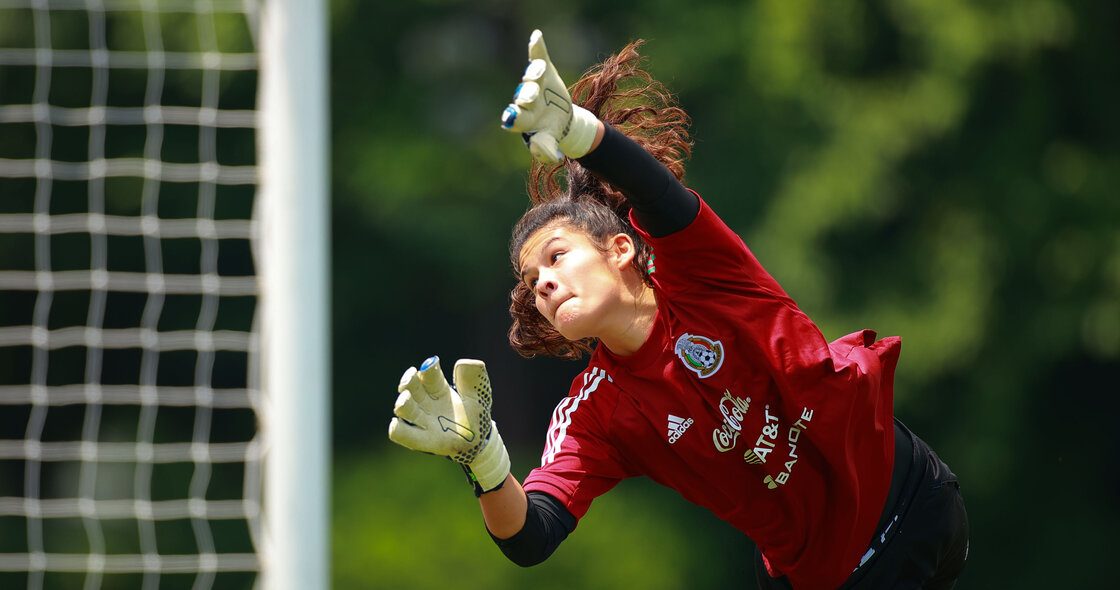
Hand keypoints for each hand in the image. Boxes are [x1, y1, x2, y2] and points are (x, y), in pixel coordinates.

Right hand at [388, 356, 510, 493]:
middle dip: (408, 380)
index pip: (429, 374)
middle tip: (411, 375)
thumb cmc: (475, 415)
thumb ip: (473, 378)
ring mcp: (421, 421)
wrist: (480, 441)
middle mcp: (426, 402)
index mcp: (438, 388)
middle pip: (411, 387)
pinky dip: (397, 429)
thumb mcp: (479, 395)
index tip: (433, 364)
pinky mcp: (421, 440)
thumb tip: (463, 362)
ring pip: (404, 409)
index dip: (429, 369)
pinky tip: (396, 424)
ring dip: (402, 403)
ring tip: (405, 399)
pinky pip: (401, 434)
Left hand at [500, 29, 599, 163]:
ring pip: (532, 77)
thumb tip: (554, 158)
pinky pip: (538, 57)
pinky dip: (537, 47)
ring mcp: (533, 84)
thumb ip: (546, 149)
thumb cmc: (549, 132)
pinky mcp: (543, 71)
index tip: (510, 120)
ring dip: (535, 73)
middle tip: (529, 97)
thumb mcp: (548, 142)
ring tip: (540, 69)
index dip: (513, 118)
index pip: (516, 118)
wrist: (561, 119)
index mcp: (524, 119)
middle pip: (524, 96)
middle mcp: (525, 100)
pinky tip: (536, 36)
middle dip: (527, 96)